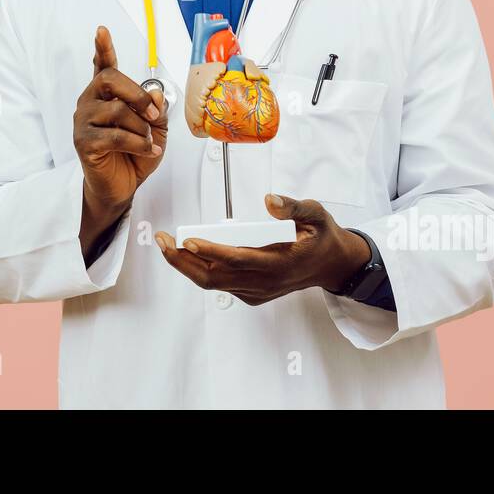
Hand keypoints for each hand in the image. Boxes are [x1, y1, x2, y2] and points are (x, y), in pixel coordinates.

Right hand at [74, 27, 169, 257]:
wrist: (121, 187)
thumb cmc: (134, 156)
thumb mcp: (155, 130)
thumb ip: (157, 110)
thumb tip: (157, 94)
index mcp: (106, 95)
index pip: (102, 66)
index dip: (102, 47)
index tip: (102, 31)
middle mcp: (90, 102)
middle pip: (110, 79)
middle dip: (138, 95)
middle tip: (155, 116)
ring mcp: (84, 121)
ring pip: (118, 111)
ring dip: (142, 128)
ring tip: (148, 141)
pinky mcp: (84, 141)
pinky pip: (116, 135)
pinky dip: (139, 143)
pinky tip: (149, 150)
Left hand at [154, 193, 370, 304]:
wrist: (331, 264)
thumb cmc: (321, 236)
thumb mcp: (315, 214)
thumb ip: (293, 206)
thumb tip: (269, 200)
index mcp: (281, 262)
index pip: (238, 259)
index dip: (210, 251)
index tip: (186, 240)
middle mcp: (266, 281)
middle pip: (215, 278)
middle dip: (183, 262)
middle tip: (162, 241)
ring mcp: (258, 291)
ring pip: (214, 284)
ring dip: (187, 266)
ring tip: (166, 245)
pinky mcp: (253, 293)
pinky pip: (221, 285)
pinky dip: (201, 270)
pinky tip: (188, 254)